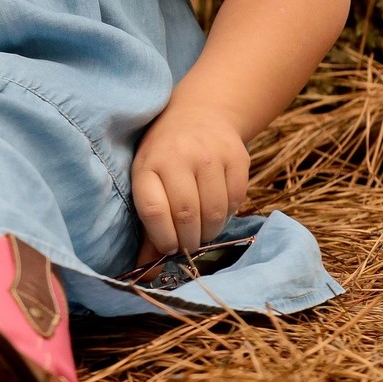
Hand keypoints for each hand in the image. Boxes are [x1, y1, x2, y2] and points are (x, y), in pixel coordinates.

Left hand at [130, 104, 249, 260]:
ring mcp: (210, 154)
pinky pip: (236, 200)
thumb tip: (145, 269)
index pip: (154, 210)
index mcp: (149, 163)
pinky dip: (228, 214)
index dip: (162, 239)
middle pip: (187, 215)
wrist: (201, 112)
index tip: (168, 248)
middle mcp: (179, 156)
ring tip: (203, 231)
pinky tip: (218, 210)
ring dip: (210, 232)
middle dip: (188, 241)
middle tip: (188, 245)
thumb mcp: (148, 179)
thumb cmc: (166, 154)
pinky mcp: (237, 156)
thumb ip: (148, 223)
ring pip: (214, 212)